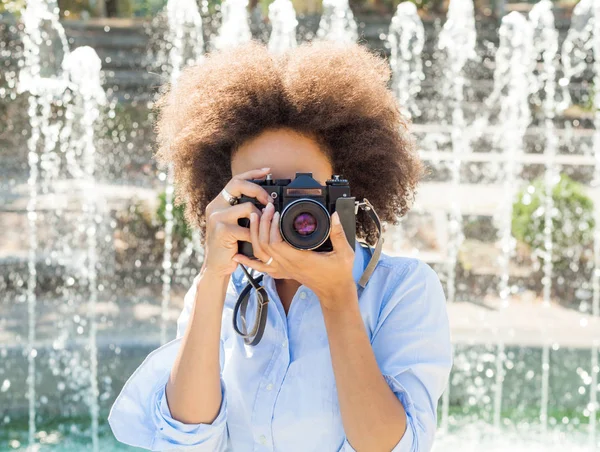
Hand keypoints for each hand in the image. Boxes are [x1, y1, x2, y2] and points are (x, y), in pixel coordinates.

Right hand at [202, 168, 272, 276]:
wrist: (217, 266)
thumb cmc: (229, 245)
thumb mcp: (234, 224)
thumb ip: (242, 211)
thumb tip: (265, 200)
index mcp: (218, 203)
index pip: (235, 180)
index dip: (252, 173)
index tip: (267, 171)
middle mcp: (214, 207)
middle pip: (239, 185)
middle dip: (258, 190)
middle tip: (269, 201)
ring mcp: (216, 218)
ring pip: (247, 207)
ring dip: (259, 218)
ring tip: (260, 228)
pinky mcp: (222, 230)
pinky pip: (247, 228)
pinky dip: (254, 236)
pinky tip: (253, 243)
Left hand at [232, 202, 356, 308]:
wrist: (334, 292)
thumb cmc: (339, 273)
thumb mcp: (344, 253)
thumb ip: (339, 234)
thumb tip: (334, 215)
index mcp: (300, 259)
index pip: (276, 243)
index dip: (272, 227)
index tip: (276, 213)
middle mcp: (288, 265)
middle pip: (264, 245)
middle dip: (262, 224)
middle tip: (265, 209)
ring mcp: (283, 269)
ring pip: (260, 253)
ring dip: (254, 235)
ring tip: (254, 219)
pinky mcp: (283, 272)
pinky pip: (261, 267)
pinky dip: (248, 261)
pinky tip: (239, 256)